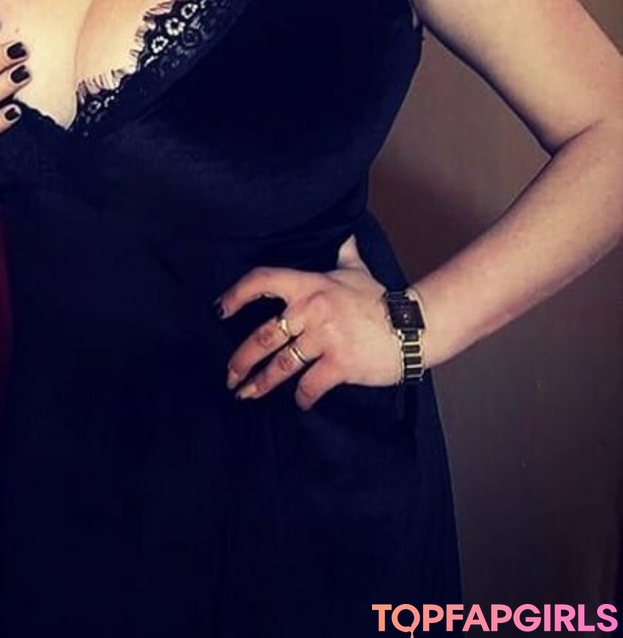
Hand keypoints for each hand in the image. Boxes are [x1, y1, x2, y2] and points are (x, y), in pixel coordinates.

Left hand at [218, 236, 401, 409]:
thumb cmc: (382, 300)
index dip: (237, 294)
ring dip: (260, 383)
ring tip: (246, 394)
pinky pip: (309, 384)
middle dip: (241, 359)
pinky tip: (299, 403)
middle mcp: (311, 310)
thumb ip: (345, 254)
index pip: (263, 280)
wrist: (415, 327)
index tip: (221, 310)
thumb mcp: (358, 271)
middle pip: (263, 336)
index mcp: (310, 285)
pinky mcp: (339, 364)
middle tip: (230, 374)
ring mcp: (324, 338)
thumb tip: (345, 235)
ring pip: (281, 365)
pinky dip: (302, 397)